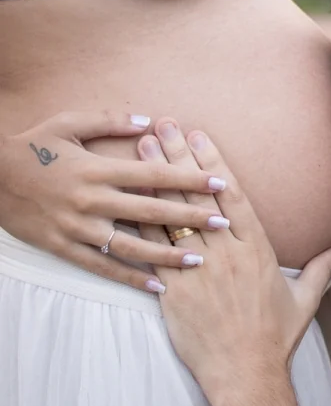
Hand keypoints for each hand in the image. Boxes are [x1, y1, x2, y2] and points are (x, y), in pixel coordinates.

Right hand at [0, 111, 229, 292]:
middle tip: (223, 224)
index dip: (190, 179)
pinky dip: (130, 277)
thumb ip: (111, 121)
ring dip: (167, 254)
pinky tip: (156, 286)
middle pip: (152, 212)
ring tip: (199, 260)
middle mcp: (92, 199)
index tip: (220, 184)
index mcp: (98, 168)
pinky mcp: (62, 247)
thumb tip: (149, 119)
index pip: (155, 175)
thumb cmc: (32, 145)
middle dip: (191, 218)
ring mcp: (77, 227)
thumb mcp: (69, 122)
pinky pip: (101, 267)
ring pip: (131, 245)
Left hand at [135, 118, 330, 405]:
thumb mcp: (306, 299)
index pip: (233, 195)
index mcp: (257, 250)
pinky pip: (151, 251)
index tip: (200, 135)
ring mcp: (197, 271)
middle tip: (164, 124)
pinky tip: (125, 198)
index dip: (214, 162)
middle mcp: (226, 254)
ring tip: (142, 147)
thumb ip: (325, 267)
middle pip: (198, 195)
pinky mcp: (173, 291)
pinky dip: (138, 221)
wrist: (245, 375)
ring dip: (154, 178)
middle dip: (180, 156)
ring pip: (171, 215)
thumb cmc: (276, 337)